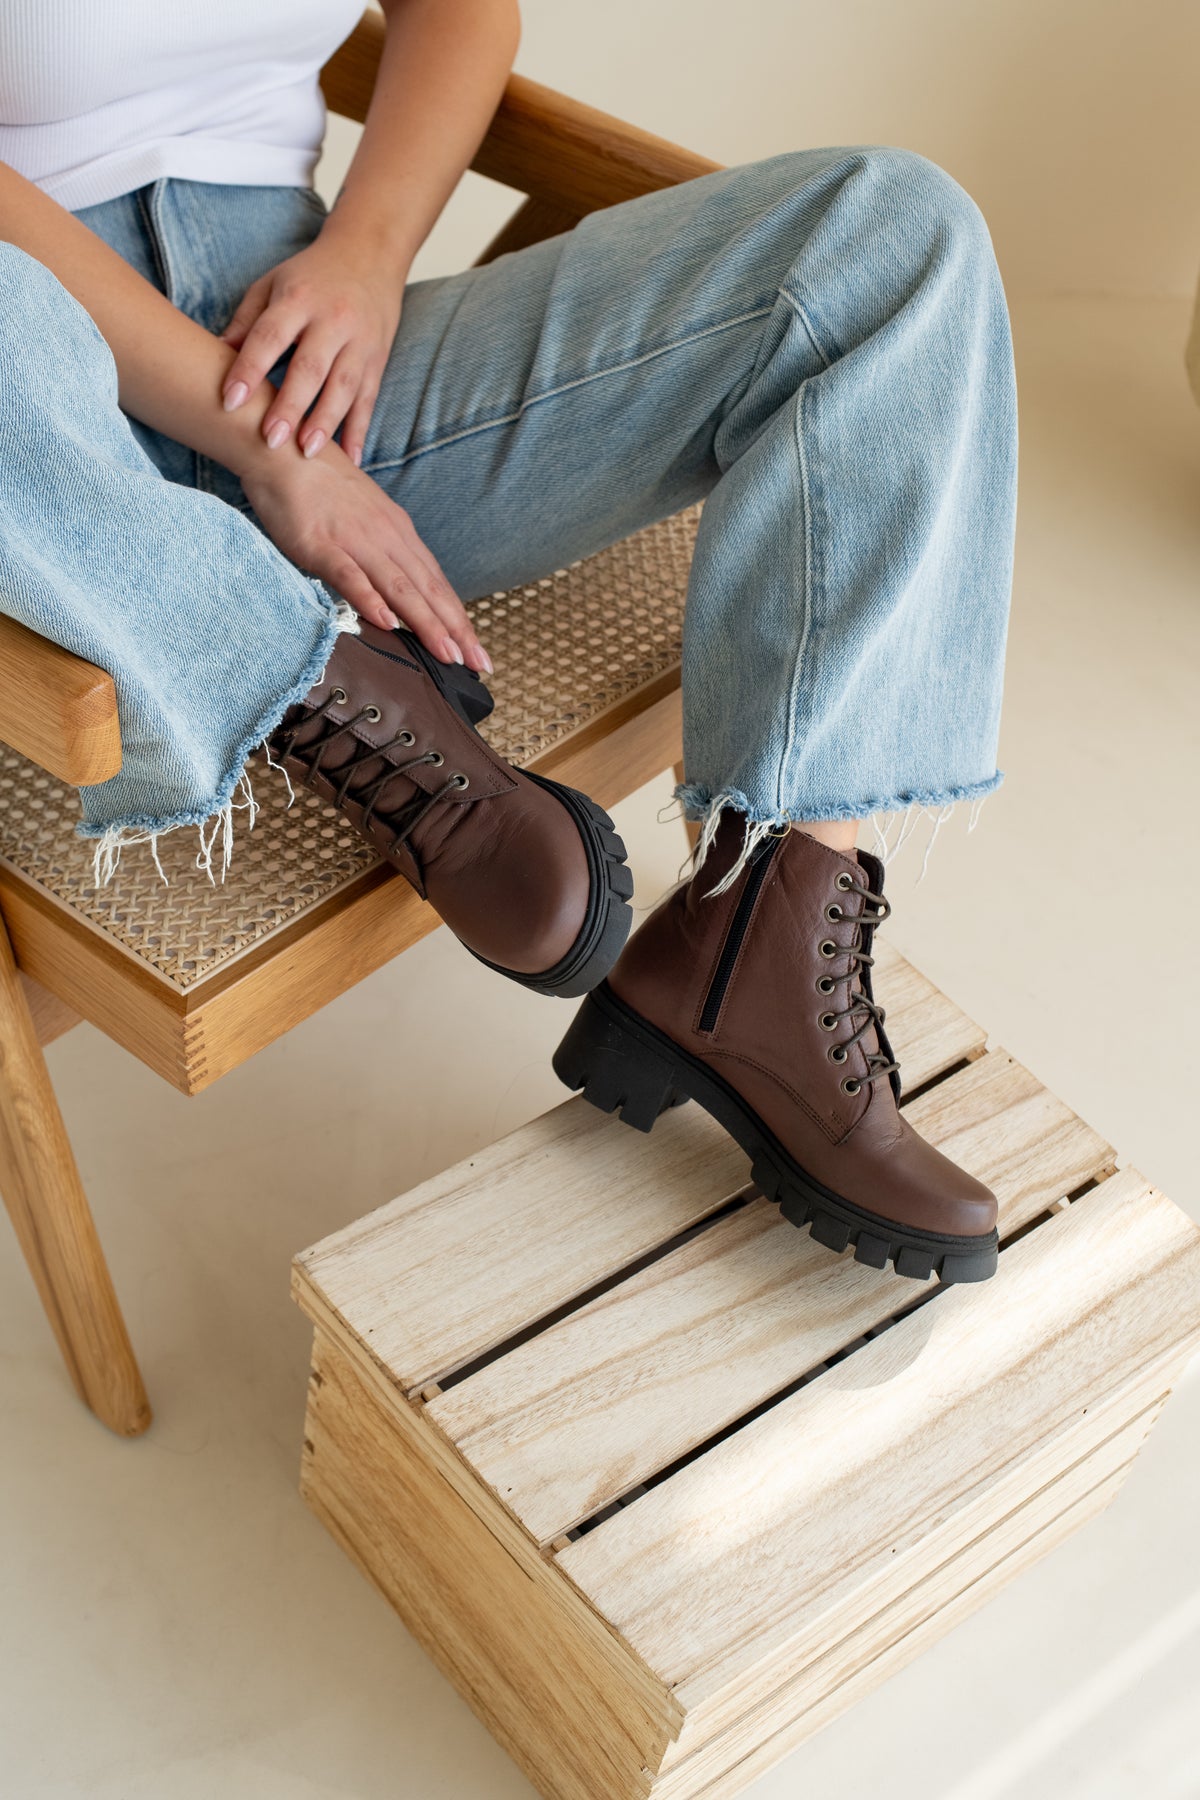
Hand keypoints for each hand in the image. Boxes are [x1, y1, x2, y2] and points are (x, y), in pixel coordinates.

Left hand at [219, 234, 400, 469]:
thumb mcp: (272, 284)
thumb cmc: (310, 276)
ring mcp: (359, 342)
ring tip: (307, 453)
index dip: (250, 369)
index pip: (270, 336)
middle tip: (270, 439)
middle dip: (290, 405)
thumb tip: (216, 356)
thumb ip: (247, 321)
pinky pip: (368, 400)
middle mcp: (332, 320)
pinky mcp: (378, 360)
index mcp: (298, 299)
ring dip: (325, 422)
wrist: (369, 255)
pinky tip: (350, 459)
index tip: (230, 400)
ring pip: (343, 387)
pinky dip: (359, 431)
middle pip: (310, 367)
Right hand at [239, 438, 490, 673]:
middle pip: (428, 590)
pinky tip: (387, 622)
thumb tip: (397, 594)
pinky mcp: (322, 544)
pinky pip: (349, 574)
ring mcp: (356, 541)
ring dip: (426, 623)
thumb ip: (382, 556)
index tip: (478, 651)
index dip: (459, 618)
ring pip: (399, 587)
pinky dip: (369, 598)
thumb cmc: (321, 487)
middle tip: (479, 663)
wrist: (284, 449)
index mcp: (398, 533)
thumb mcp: (365, 521)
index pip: (436, 583)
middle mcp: (386, 538)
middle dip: (456, 629)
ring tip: (448, 653)